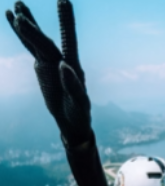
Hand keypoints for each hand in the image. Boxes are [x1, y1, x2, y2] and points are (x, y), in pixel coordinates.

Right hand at [5, 0, 91, 146]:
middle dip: (32, 26)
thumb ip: (73, 85)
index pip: (69, 40)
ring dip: (27, 23)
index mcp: (73, 66)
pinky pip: (30, 47)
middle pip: (45, 40)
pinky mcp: (41, 66)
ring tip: (17, 4)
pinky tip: (12, 20)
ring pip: (36, 39)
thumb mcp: (79, 103)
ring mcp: (49, 61)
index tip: (64, 2)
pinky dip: (22, 35)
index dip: (66, 22)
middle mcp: (61, 59)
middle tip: (18, 7)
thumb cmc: (80, 114)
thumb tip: (64, 65)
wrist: (73, 122)